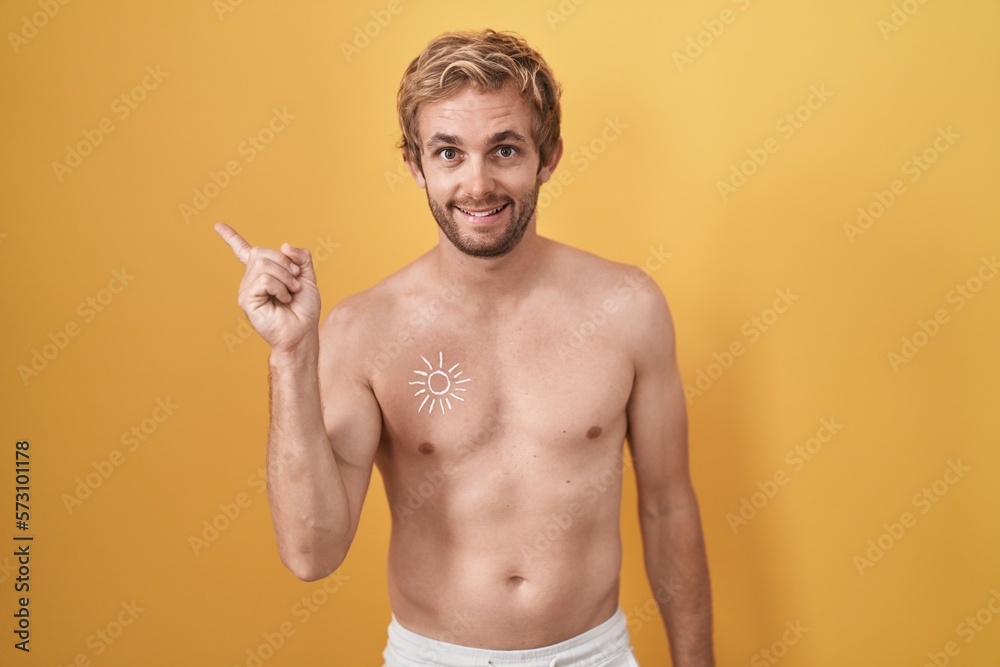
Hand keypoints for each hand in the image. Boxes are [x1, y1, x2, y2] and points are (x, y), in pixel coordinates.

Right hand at [215, 222, 320, 352]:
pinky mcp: (246, 300)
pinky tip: (283, 300)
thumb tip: (284, 246)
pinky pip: (264, 280)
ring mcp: (246, 290)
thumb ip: (301, 257)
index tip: (217, 225)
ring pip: (264, 265)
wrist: (303, 332)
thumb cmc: (304, 309)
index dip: (231, 237)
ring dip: (286, 277)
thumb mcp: (308, 277)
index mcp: (263, 273)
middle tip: (295, 282)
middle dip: (285, 263)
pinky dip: (280, 288)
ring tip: (290, 293)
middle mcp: (251, 280)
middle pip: (261, 252)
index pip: (244, 251)